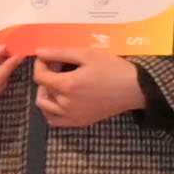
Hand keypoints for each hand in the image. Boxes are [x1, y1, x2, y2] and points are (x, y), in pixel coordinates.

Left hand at [25, 41, 144, 128]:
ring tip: (58, 84)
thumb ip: (60, 53)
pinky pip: (55, 121)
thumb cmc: (113, 68)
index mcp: (68, 85)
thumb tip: (39, 51)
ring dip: (45, 94)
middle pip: (42, 90)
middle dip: (45, 76)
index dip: (40, 64)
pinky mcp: (80, 122)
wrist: (134, 89)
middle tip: (59, 67)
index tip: (48, 58)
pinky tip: (60, 100)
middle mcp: (67, 104)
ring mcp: (73, 116)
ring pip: (45, 107)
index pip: (39, 76)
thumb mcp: (87, 54)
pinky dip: (51, 111)